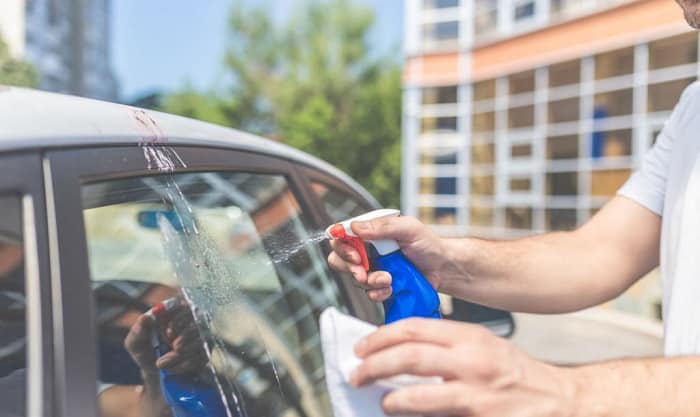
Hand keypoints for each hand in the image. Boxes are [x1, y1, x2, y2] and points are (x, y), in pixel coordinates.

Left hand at [124, 303, 207, 377]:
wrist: (154, 373)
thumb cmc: (145, 351)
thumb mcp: (135, 342)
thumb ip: (138, 330)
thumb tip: (146, 317)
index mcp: (173, 312)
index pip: (184, 306)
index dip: (180, 318)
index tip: (169, 332)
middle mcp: (190, 320)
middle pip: (197, 323)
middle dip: (184, 338)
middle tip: (172, 348)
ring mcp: (200, 336)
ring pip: (200, 342)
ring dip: (180, 355)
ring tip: (162, 363)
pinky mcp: (205, 352)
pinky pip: (201, 357)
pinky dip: (184, 365)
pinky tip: (172, 369)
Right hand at [327, 216, 446, 301]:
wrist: (443, 269)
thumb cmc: (427, 244)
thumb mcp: (408, 228)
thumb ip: (382, 227)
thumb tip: (355, 227)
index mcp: (370, 232)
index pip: (341, 236)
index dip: (341, 246)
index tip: (354, 255)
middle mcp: (367, 250)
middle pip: (339, 259)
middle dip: (349, 267)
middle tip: (362, 271)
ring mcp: (372, 269)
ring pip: (354, 278)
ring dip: (369, 281)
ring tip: (388, 279)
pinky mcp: (379, 286)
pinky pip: (368, 293)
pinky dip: (378, 292)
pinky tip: (392, 288)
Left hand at [350, 318, 574, 416]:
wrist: (559, 401)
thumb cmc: (515, 374)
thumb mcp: (482, 346)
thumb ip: (445, 347)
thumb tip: (398, 352)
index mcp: (469, 337)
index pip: (413, 328)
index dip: (380, 337)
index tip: (362, 347)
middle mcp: (472, 360)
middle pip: (409, 357)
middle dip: (374, 365)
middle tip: (358, 373)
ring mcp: (477, 393)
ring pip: (419, 395)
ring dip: (391, 399)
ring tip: (380, 399)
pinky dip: (414, 416)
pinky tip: (402, 414)